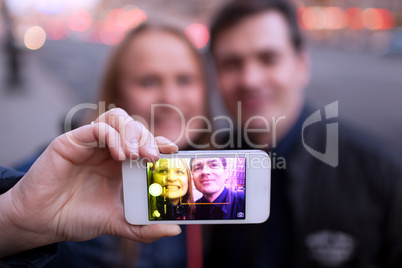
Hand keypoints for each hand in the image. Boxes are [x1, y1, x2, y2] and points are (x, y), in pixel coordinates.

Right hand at [0, 108, 180, 256]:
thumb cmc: (77, 217)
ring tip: (136, 155)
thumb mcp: (117, 222)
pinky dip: (113, 136)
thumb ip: (144, 227)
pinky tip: (118, 155)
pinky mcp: (73, 141)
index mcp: (120, 164)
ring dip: (132, 133)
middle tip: (153, 157)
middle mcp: (108, 149)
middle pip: (135, 128)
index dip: (160, 143)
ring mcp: (91, 143)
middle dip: (148, 139)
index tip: (174, 151)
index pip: (145, 144)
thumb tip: (174, 229)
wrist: (42, 221)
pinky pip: (98, 127)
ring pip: (118, 119)